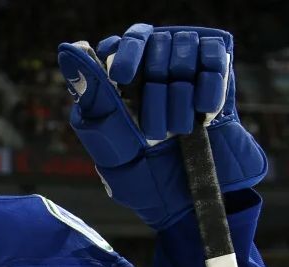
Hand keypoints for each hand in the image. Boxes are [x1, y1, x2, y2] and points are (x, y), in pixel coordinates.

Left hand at [57, 24, 266, 229]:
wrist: (194, 204)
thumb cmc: (144, 182)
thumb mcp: (111, 147)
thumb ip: (93, 99)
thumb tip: (68, 49)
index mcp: (119, 86)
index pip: (116, 44)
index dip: (120, 53)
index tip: (120, 76)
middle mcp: (151, 69)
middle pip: (150, 41)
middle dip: (152, 84)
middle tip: (154, 130)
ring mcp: (186, 69)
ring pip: (181, 45)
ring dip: (180, 92)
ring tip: (180, 130)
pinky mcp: (219, 76)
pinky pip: (214, 56)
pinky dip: (209, 85)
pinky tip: (205, 116)